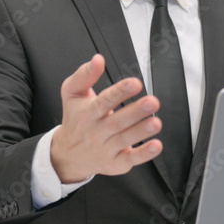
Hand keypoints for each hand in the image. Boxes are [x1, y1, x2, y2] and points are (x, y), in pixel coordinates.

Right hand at [50, 54, 162, 182]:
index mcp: (87, 113)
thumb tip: (98, 59)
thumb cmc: (75, 119)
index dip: (120, 92)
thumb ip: (85, 75)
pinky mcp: (115, 163)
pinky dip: (143, 154)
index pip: (104, 101)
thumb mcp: (72, 94)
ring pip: (125, 139)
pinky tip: (156, 145)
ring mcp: (105, 148)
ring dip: (141, 131)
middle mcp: (96, 131)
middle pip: (117, 121)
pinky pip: (130, 159)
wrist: (68, 154)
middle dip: (136, 111)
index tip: (135, 83)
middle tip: (152, 101)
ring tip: (155, 122)